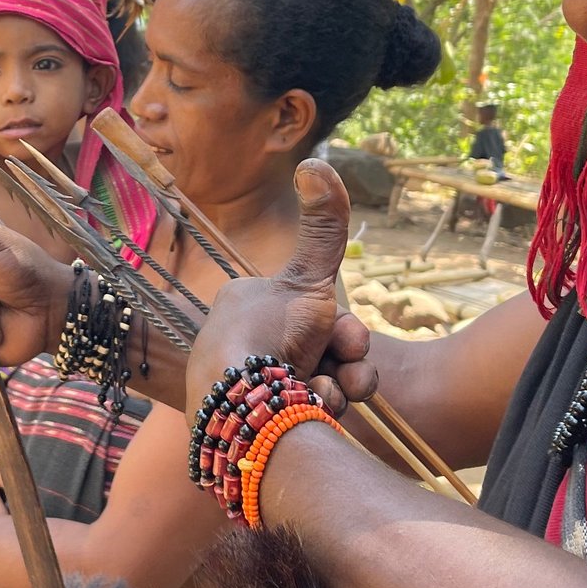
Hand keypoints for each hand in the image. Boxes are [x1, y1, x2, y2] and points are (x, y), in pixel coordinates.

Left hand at [186, 161, 379, 421]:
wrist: (241, 410)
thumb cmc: (268, 337)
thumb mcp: (307, 279)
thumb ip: (324, 228)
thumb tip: (316, 160)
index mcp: (243, 306)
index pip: (312, 314)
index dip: (342, 329)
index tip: (347, 339)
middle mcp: (238, 344)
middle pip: (321, 351)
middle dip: (345, 362)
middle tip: (347, 369)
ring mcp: (241, 389)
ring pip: (317, 383)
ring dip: (337, 389)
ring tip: (326, 396)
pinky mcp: (244, 426)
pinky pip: (295, 413)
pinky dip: (313, 412)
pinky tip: (312, 414)